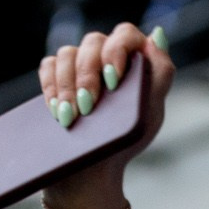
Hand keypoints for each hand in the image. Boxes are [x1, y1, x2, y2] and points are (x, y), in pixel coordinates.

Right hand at [38, 25, 178, 208]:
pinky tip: (56, 109)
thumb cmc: (125, 144)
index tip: (113, 79)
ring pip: (67, 54)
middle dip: (88, 75)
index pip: (125, 35)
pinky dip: (51, 86)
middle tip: (88, 107)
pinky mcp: (56, 80)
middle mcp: (105, 58)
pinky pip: (48, 66)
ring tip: (70, 117)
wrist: (92, 173)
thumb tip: (157, 36)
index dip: (117, 50)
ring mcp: (78, 67)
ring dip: (67, 85)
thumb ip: (160, 74)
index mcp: (131, 61)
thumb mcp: (150, 113)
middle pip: (92, 42)